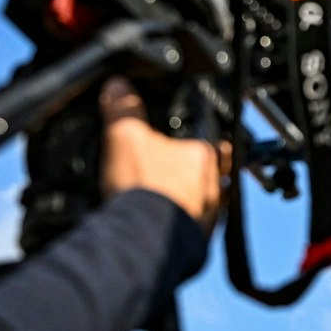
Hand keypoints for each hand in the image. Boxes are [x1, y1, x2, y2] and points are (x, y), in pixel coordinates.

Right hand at [98, 76, 227, 231]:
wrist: (143, 240)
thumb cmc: (143, 187)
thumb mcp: (124, 135)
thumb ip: (122, 108)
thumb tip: (116, 86)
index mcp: (202, 157)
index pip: (214, 144)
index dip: (207, 143)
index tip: (200, 143)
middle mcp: (212, 189)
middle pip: (211, 176)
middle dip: (194, 175)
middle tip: (174, 173)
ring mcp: (205, 219)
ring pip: (204, 204)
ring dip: (190, 201)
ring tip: (168, 199)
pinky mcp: (193, 244)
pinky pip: (191, 230)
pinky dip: (179, 225)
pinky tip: (162, 225)